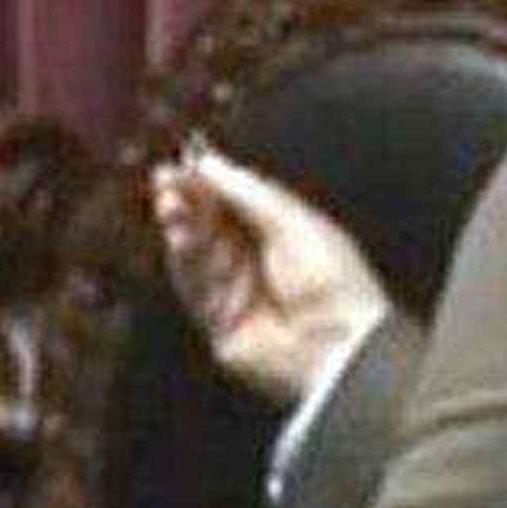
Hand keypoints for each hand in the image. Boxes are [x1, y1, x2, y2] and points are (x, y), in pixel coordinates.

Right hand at [147, 143, 389, 406]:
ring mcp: (237, 292)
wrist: (340, 344)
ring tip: (170, 206)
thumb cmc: (335, 281)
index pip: (235, 201)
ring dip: (182, 228)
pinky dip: (183, 262)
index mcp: (282, 232)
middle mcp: (257, 261)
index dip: (208, 183)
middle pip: (211, 225)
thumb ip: (248, 193)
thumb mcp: (292, 221)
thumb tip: (210, 163)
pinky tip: (178, 239)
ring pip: (197, 254)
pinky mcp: (220, 322)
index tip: (185, 162)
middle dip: (188, 202)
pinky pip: (193, 289)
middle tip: (167, 181)